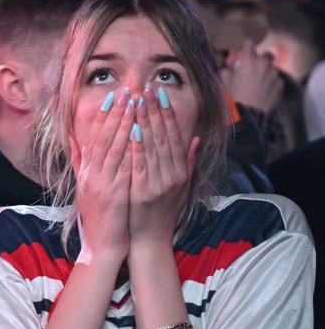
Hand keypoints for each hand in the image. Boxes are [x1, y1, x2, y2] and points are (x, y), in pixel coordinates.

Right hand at [71, 87, 133, 263]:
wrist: (102, 247)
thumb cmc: (99, 218)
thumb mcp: (85, 188)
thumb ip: (80, 162)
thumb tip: (73, 139)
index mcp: (86, 173)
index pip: (94, 139)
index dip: (102, 117)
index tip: (111, 97)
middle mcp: (91, 175)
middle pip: (102, 138)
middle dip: (113, 113)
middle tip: (124, 91)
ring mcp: (101, 184)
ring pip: (112, 148)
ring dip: (122, 124)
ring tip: (132, 103)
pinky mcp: (113, 194)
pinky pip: (122, 166)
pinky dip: (129, 147)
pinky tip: (137, 132)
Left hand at [128, 84, 198, 246]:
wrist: (150, 241)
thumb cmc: (162, 213)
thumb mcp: (180, 187)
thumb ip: (187, 162)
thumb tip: (196, 138)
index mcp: (180, 172)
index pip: (174, 136)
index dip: (168, 113)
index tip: (160, 93)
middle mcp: (173, 175)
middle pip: (164, 137)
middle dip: (155, 111)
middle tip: (147, 88)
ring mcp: (160, 184)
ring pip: (152, 147)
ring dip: (145, 122)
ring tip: (137, 101)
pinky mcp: (144, 192)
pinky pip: (140, 164)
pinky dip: (137, 146)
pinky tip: (132, 129)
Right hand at [219, 39, 282, 113]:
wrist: (248, 116)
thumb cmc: (233, 98)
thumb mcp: (224, 82)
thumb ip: (226, 70)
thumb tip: (227, 66)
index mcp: (249, 61)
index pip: (250, 43)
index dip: (247, 44)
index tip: (246, 47)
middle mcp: (264, 65)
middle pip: (267, 54)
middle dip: (261, 59)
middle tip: (255, 68)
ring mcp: (274, 74)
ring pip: (272, 69)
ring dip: (266, 73)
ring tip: (258, 84)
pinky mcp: (280, 85)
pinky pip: (276, 80)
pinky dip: (271, 83)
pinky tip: (264, 91)